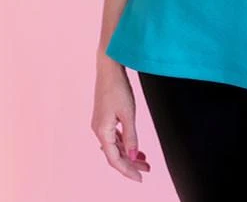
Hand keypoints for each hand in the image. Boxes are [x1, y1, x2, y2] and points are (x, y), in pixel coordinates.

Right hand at [91, 59, 150, 182]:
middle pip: (114, 154)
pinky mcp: (104, 117)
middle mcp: (98, 130)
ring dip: (128, 153)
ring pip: (115, 145)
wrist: (109, 67)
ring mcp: (100, 123)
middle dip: (130, 164)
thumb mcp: (128, 113)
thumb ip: (131, 136)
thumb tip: (133, 155)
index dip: (127, 170)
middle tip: (147, 170)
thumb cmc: (118, 88)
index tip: (140, 178)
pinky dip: (124, 143)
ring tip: (144, 160)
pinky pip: (114, 137)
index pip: (114, 159)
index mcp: (102, 131)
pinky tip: (133, 146)